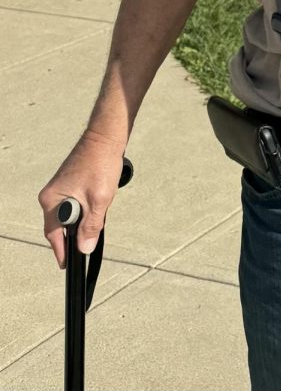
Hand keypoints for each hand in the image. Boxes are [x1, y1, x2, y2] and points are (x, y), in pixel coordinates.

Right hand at [38, 129, 127, 267]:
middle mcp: (52, 195)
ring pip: (71, 214)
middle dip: (77, 232)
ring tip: (99, 211)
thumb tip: (84, 248)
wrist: (107, 137)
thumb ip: (91, 226)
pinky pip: (76, 203)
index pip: (54, 234)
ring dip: (85, 218)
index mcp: (51, 200)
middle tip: (91, 239)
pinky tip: (99, 202)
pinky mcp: (71, 183)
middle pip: (62, 225)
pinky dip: (87, 207)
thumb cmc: (101, 163)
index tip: (66, 265)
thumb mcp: (99, 200)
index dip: (62, 250)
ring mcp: (61, 188)